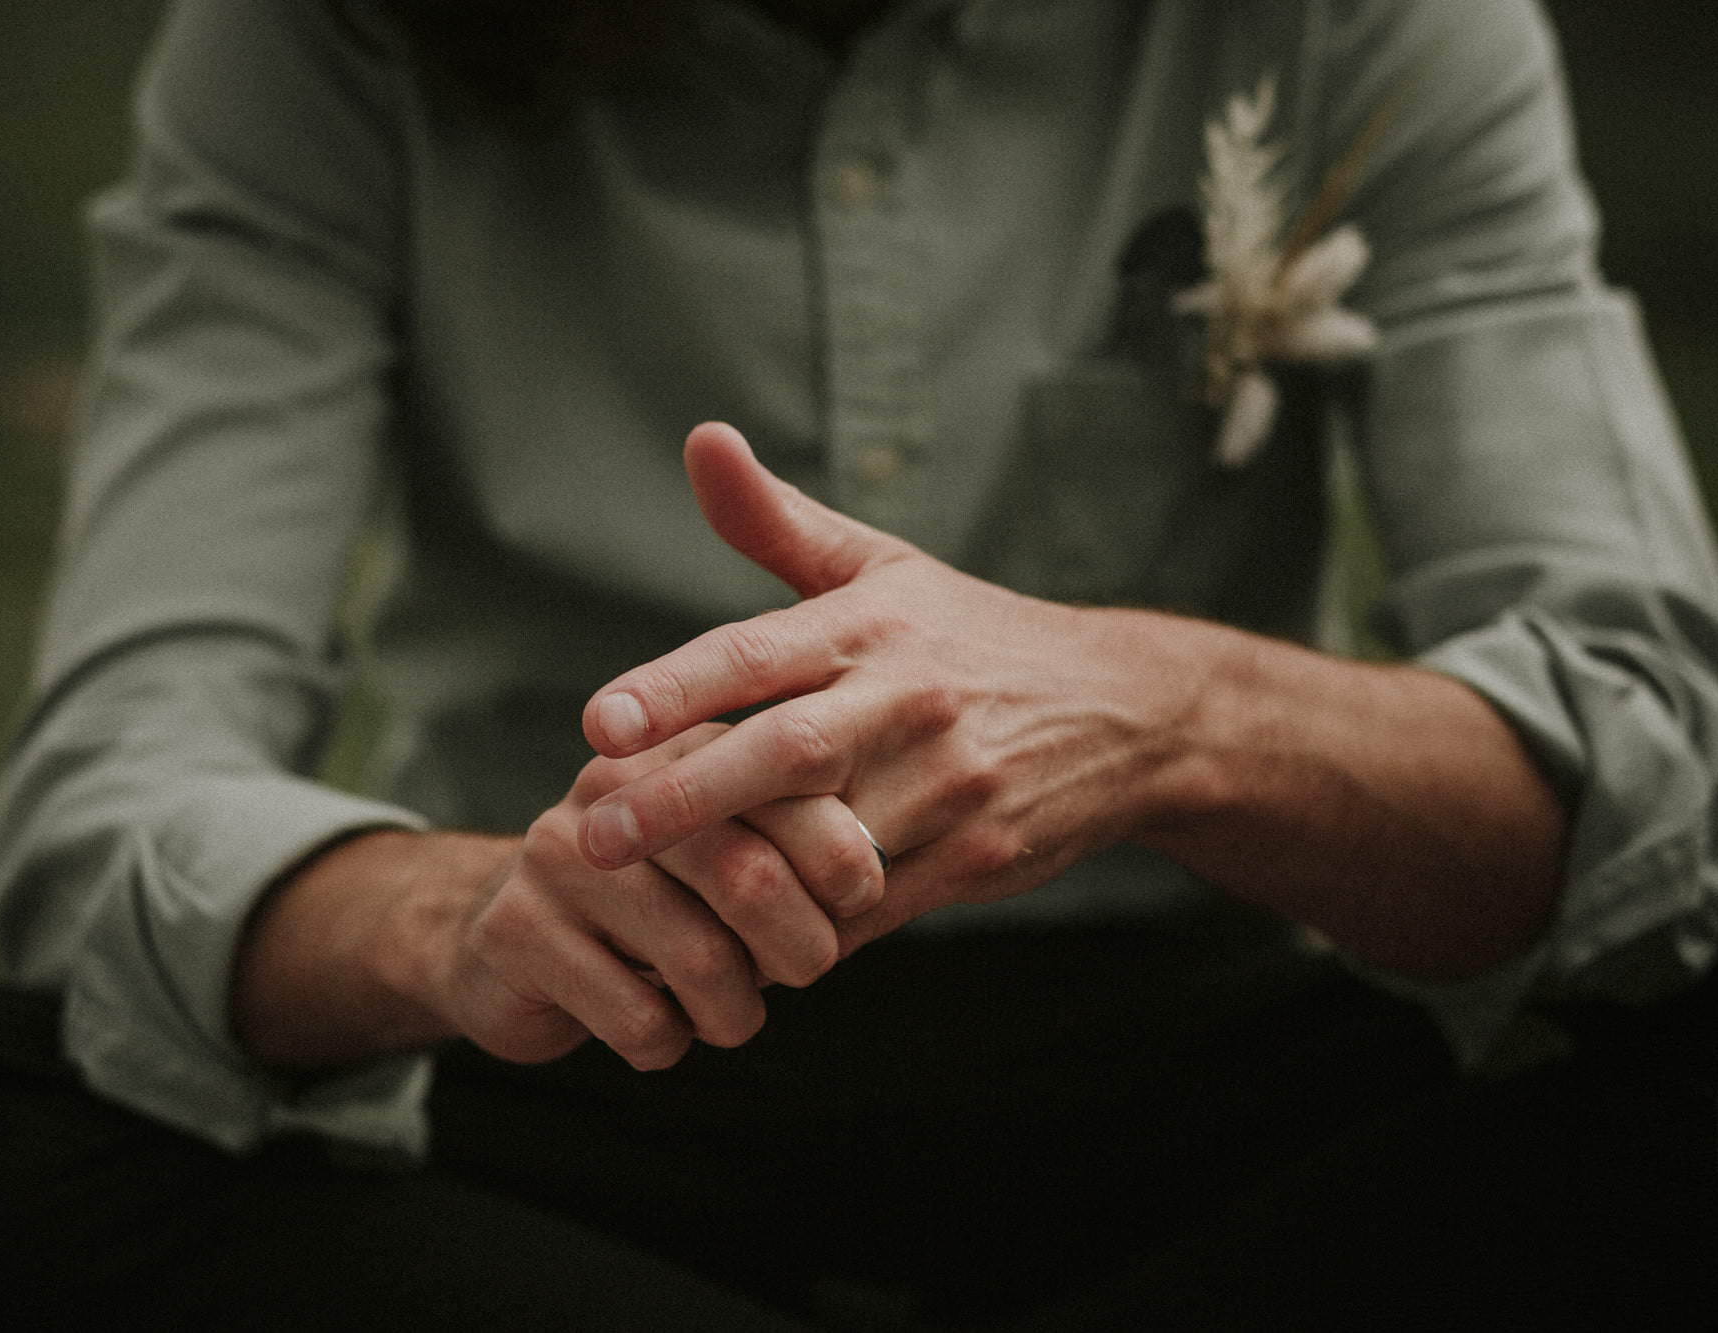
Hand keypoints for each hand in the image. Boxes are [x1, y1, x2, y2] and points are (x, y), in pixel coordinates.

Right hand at [234, 721, 884, 1074]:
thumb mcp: (732, 855)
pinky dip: (667, 1044)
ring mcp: (558, 856)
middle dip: (800, 948)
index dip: (844, 859)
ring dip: (735, 1013)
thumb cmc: (660, 904)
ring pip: (699, 959)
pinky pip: (635, 1016)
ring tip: (729, 1015)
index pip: (788, 790)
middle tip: (806, 972)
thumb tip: (889, 882)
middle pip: (748, 876)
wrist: (510, 944)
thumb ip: (805, 851)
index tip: (858, 900)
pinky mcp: (516, 930)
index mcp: (682, 749)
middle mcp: (616, 788)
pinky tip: (656, 1030)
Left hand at [575, 423, 1207, 947]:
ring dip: (738, 880)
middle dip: (681, 801)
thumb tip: (702, 438)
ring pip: (826, 845)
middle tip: (590, 836)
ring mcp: (947, 782)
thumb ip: (778, 520)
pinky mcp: (976, 853)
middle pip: (782, 754)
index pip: (756, 652)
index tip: (597, 722)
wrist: (1127, 711)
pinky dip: (804, 927)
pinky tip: (737, 940)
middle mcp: (907, 699)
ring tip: (644, 904)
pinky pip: (871, 905)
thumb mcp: (885, 567)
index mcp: (871, 624)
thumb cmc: (971, 637)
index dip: (673, 687)